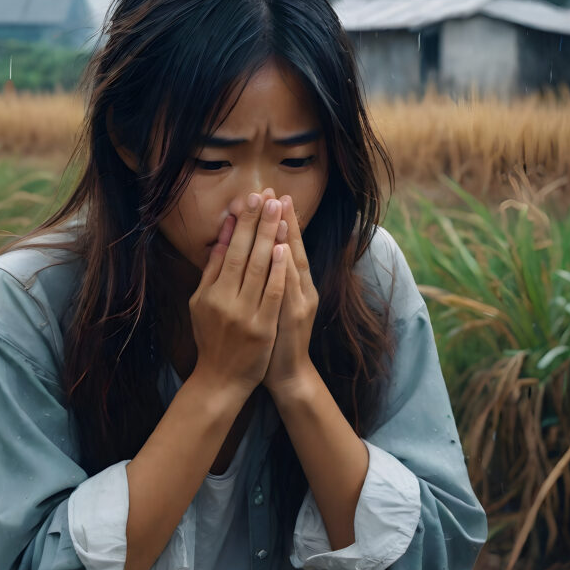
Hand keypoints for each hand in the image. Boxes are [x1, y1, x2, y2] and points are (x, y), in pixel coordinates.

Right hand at [188, 191, 287, 399]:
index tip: (249, 198)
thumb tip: (222, 238)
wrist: (221, 380)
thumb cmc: (212, 339)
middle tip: (266, 193)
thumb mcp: (201, 304)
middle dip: (256, 222)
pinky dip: (276, 271)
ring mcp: (244, 314)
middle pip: (243, 253)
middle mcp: (224, 300)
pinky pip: (270, 294)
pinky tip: (282, 249)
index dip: (240, 223)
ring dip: (268, 237)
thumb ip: (212, 271)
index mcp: (210, 292)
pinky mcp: (261, 328)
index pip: (228, 249)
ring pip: (258, 269)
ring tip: (277, 211)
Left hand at [262, 194, 318, 397]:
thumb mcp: (278, 305)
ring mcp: (299, 304)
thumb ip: (273, 279)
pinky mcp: (292, 319)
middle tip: (277, 194)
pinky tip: (280, 251)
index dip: (286, 223)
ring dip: (287, 238)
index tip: (278, 196)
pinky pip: (286, 289)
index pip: (292, 248)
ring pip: (293, 266)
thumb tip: (265, 251)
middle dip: (285, 221)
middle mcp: (303, 291)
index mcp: (299, 286)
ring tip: (281, 212)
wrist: (288, 375)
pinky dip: (284, 270)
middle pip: (294, 250)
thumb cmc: (277, 340)